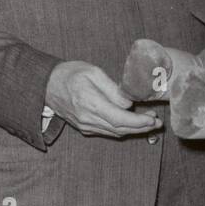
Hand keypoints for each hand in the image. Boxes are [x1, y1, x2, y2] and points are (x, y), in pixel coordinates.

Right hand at [45, 61, 161, 137]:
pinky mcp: (84, 127)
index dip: (138, 122)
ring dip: (134, 130)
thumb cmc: (71, 74)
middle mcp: (88, 119)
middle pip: (120, 129)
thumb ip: (112, 89)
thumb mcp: (93, 72)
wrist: (46, 85)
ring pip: (115, 132)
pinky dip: (122, 129)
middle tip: (158, 123)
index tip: (153, 119)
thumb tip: (128, 103)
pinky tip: (133, 124)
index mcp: (90, 103)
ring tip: (151, 123)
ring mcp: (85, 125)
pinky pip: (107, 131)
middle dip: (141, 127)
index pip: (119, 119)